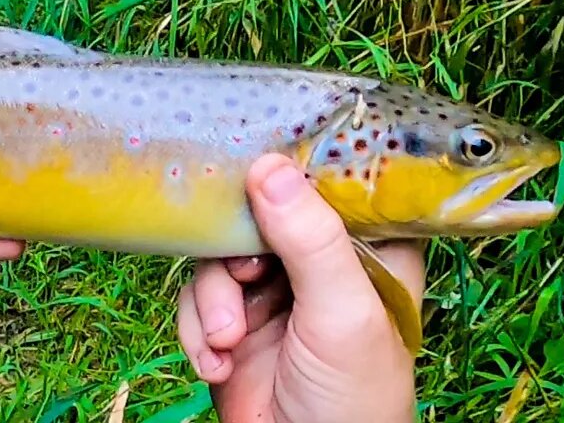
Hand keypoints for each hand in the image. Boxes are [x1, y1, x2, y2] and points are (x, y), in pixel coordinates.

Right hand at [176, 154, 424, 422]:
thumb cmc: (352, 400)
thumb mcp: (341, 314)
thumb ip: (309, 239)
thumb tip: (269, 165)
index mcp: (368, 249)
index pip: (329, 183)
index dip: (290, 173)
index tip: (255, 168)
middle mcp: (319, 261)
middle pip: (258, 213)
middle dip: (235, 254)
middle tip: (242, 279)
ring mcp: (273, 292)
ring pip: (218, 256)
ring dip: (212, 302)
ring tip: (225, 341)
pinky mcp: (233, 320)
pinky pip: (195, 297)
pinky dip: (197, 329)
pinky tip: (214, 361)